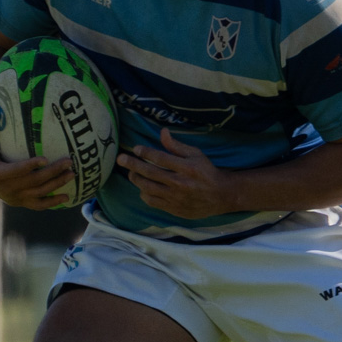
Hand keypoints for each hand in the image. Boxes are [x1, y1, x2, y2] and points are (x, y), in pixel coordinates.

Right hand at [0, 107, 74, 209]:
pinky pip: (37, 205)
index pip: (14, 171)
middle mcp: (5, 188)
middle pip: (32, 182)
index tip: (45, 158)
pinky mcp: (18, 201)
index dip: (30, 166)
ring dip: (56, 185)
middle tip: (68, 161)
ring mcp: (12, 197)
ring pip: (38, 193)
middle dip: (52, 172)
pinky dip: (52, 202)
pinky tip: (67, 197)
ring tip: (71, 174)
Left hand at [118, 129, 235, 218]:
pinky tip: (143, 187)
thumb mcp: (196, 154)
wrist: (220, 196)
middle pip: (150, 173)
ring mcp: (176, 198)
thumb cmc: (206, 172)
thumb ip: (176, 145)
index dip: (145, 152)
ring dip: (136, 179)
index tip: (135, 149)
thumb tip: (162, 132)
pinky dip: (144, 194)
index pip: (160, 158)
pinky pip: (152, 201)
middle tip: (121, 159)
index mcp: (186, 168)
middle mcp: (180, 183)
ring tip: (132, 172)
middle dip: (132, 164)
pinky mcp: (173, 209)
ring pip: (147, 188)